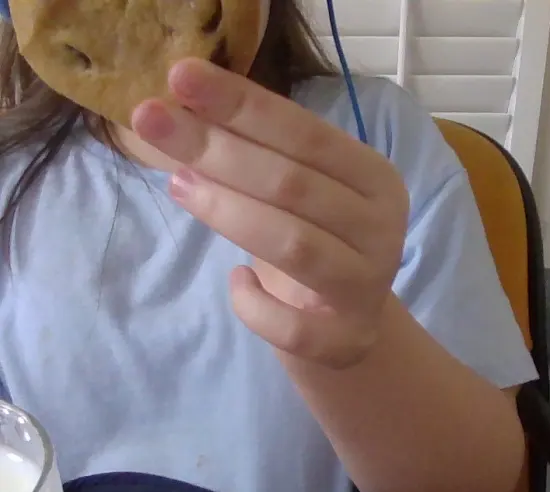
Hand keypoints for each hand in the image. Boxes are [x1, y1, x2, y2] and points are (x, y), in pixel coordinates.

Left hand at [132, 59, 408, 369]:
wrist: (351, 321)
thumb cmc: (318, 243)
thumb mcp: (300, 194)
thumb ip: (261, 158)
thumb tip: (183, 111)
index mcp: (375, 179)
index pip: (307, 135)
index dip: (243, 105)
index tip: (180, 77)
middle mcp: (381, 229)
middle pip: (292, 184)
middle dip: (217, 149)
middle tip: (151, 120)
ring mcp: (367, 287)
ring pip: (293, 244)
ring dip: (227, 211)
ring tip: (178, 185)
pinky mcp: (346, 340)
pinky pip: (289, 326)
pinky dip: (252, 305)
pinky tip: (236, 282)